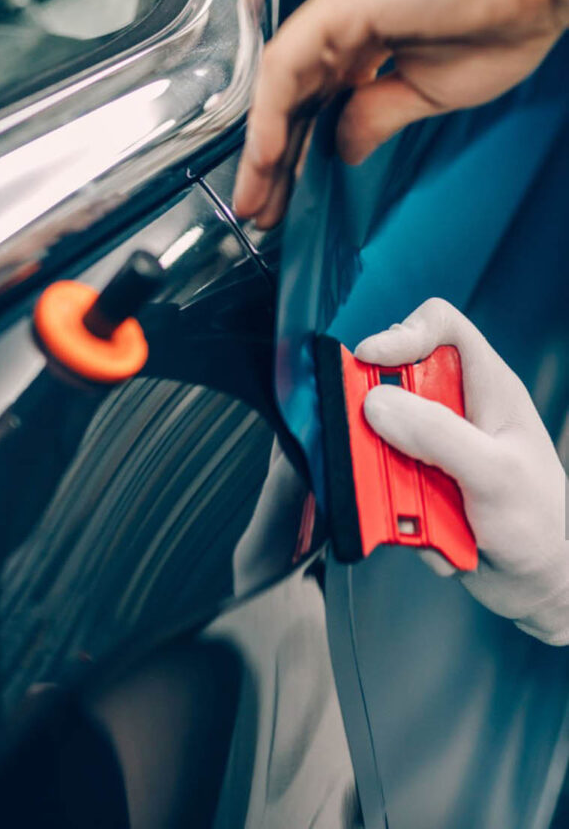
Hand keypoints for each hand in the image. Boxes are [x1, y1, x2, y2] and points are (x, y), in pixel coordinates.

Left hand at [234, 0, 568, 226]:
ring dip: (264, 148)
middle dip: (272, 164)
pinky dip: (273, 114)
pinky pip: (287, 67)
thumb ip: (376, 117)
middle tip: (260, 212)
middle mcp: (341, 25)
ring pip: (279, 88)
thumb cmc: (502, 22)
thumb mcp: (426, 94)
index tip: (285, 202)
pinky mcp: (339, 4)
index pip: (312, 108)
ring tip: (256, 200)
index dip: (295, 158)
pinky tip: (268, 158)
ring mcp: (336, 12)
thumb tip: (342, 149)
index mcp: (362, 42)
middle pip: (290, 103)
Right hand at [355, 298, 568, 645]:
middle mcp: (454, 409)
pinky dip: (396, 512)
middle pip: (390, 384)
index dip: (402, 333)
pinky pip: (380, 482)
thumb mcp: (495, 473)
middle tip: (383, 453)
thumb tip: (378, 403)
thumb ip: (438, 435)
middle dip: (380, 425)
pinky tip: (432, 531)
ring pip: (376, 439)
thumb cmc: (541, 524)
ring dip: (392, 481)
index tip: (371, 360)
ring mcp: (431, 446)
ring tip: (425, 510)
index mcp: (485, 386)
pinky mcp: (414, 480)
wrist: (538, 583)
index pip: (439, 327)